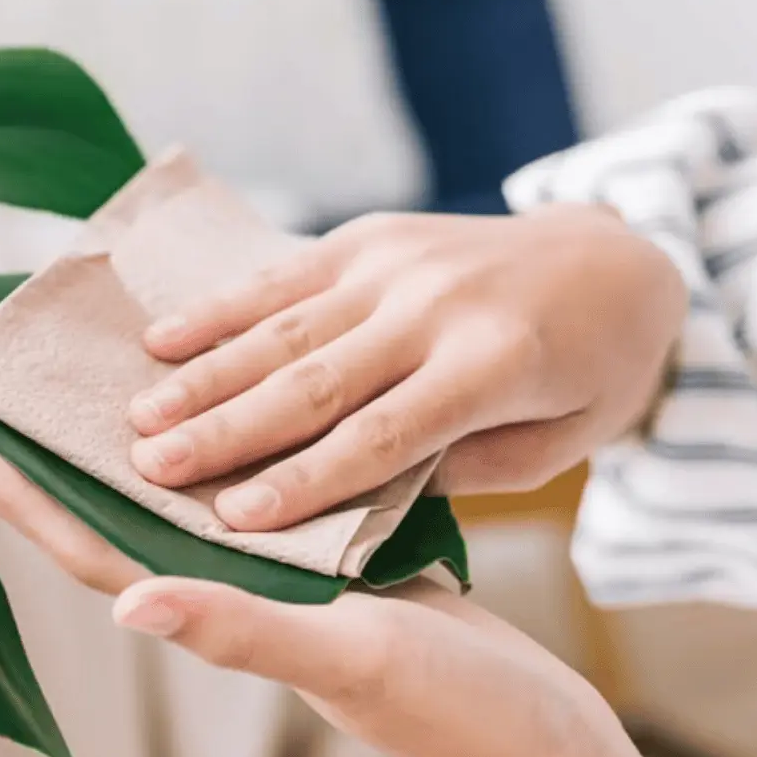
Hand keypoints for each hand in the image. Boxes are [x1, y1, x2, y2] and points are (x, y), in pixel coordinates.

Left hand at [0, 427, 617, 756]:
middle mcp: (223, 589)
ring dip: (121, 441)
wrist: (533, 731)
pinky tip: (210, 399)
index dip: (16, 496)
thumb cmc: (446, 710)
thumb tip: (132, 603)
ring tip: (77, 374)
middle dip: (47, 456)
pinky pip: (245, 487)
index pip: (87, 547)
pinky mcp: (322, 556)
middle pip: (110, 512)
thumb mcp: (345, 659)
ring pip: (173, 495)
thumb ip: (241, 632)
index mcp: (210, 611)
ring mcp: (269, 573)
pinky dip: (215, 440)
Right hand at [125, 204, 686, 530]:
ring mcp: (397, 264)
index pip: (383, 437)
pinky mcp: (369, 237)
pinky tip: (159, 341)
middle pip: (314, 382)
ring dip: (204, 376)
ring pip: (285, 330)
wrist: (618, 255)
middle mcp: (435, 308)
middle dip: (226, 430)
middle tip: (151, 469)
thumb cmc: (589, 373)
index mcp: (494, 366)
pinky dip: (218, 310)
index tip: (234, 519)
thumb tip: (356, 495)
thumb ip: (458, 466)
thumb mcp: (557, 442)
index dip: (305, 480)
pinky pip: (283, 278)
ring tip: (138, 417)